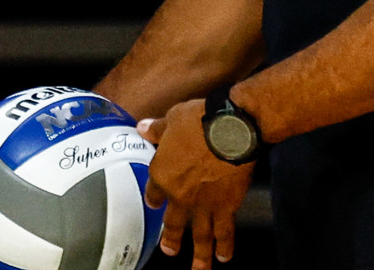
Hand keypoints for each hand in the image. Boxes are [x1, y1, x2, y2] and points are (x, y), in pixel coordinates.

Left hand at [140, 99, 253, 268]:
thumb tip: (143, 128)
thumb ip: (157, 129)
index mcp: (162, 173)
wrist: (230, 129)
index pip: (154, 191)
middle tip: (169, 250)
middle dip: (171, 238)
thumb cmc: (200, 120)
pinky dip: (224, 245)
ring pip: (198, 236)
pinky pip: (224, 231)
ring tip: (197, 269)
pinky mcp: (226, 206)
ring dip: (197, 254)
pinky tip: (224, 256)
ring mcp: (203, 204)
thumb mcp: (172, 118)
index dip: (154, 198)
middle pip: (173, 222)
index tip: (155, 203)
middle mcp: (179, 195)